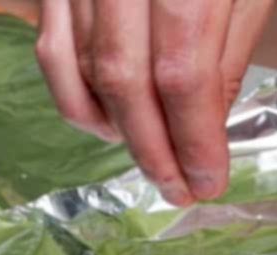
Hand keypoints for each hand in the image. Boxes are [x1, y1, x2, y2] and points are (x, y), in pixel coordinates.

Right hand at [35, 0, 275, 205]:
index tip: (208, 180)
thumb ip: (225, 52)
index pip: (182, 72)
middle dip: (154, 147)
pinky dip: (75, 94)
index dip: (193, 137)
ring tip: (151, 159)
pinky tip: (106, 121)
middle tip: (178, 187)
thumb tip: (207, 126)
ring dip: (115, 129)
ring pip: (82, 68)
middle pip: (126, 78)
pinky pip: (51, 46)